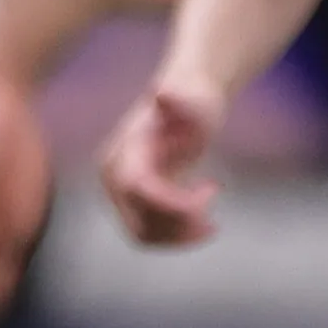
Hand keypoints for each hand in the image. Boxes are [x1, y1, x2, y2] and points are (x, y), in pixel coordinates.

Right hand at [98, 67, 227, 248]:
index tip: (213, 188)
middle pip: (139, 219)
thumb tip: (162, 91)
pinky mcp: (132, 204)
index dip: (174, 202)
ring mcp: (119, 192)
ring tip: (212, 221)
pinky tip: (203, 219)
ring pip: (144, 235)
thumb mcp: (193, 99)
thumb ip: (179, 99)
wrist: (185, 102)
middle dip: (181, 222)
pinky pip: (149, 234)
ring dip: (181, 235)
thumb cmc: (193, 99)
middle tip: (214, 197)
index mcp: (124, 151)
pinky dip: (177, 236)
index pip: (139, 189)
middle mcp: (113, 175)